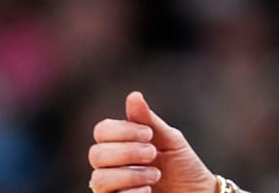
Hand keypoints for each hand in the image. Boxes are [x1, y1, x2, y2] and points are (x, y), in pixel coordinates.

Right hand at [89, 91, 217, 192]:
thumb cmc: (183, 166)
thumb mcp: (170, 140)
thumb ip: (149, 121)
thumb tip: (133, 95)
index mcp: (122, 144)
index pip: (102, 131)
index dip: (122, 130)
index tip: (148, 134)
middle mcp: (111, 166)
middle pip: (95, 154)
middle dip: (126, 152)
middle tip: (152, 154)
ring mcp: (112, 187)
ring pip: (99, 178)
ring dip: (130, 175)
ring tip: (155, 175)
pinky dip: (132, 192)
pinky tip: (149, 191)